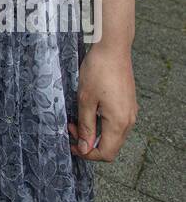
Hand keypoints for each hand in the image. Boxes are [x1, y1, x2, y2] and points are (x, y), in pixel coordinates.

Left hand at [69, 45, 137, 162]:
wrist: (113, 48)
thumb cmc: (98, 70)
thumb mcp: (85, 100)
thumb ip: (85, 126)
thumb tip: (84, 148)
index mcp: (119, 122)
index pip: (106, 153)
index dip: (87, 154)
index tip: (72, 144)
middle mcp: (129, 120)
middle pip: (111, 146)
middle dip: (89, 143)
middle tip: (71, 128)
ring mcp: (131, 112)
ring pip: (113, 135)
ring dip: (95, 132)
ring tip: (78, 119)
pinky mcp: (128, 103)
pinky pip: (116, 123)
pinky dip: (102, 123)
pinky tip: (89, 110)